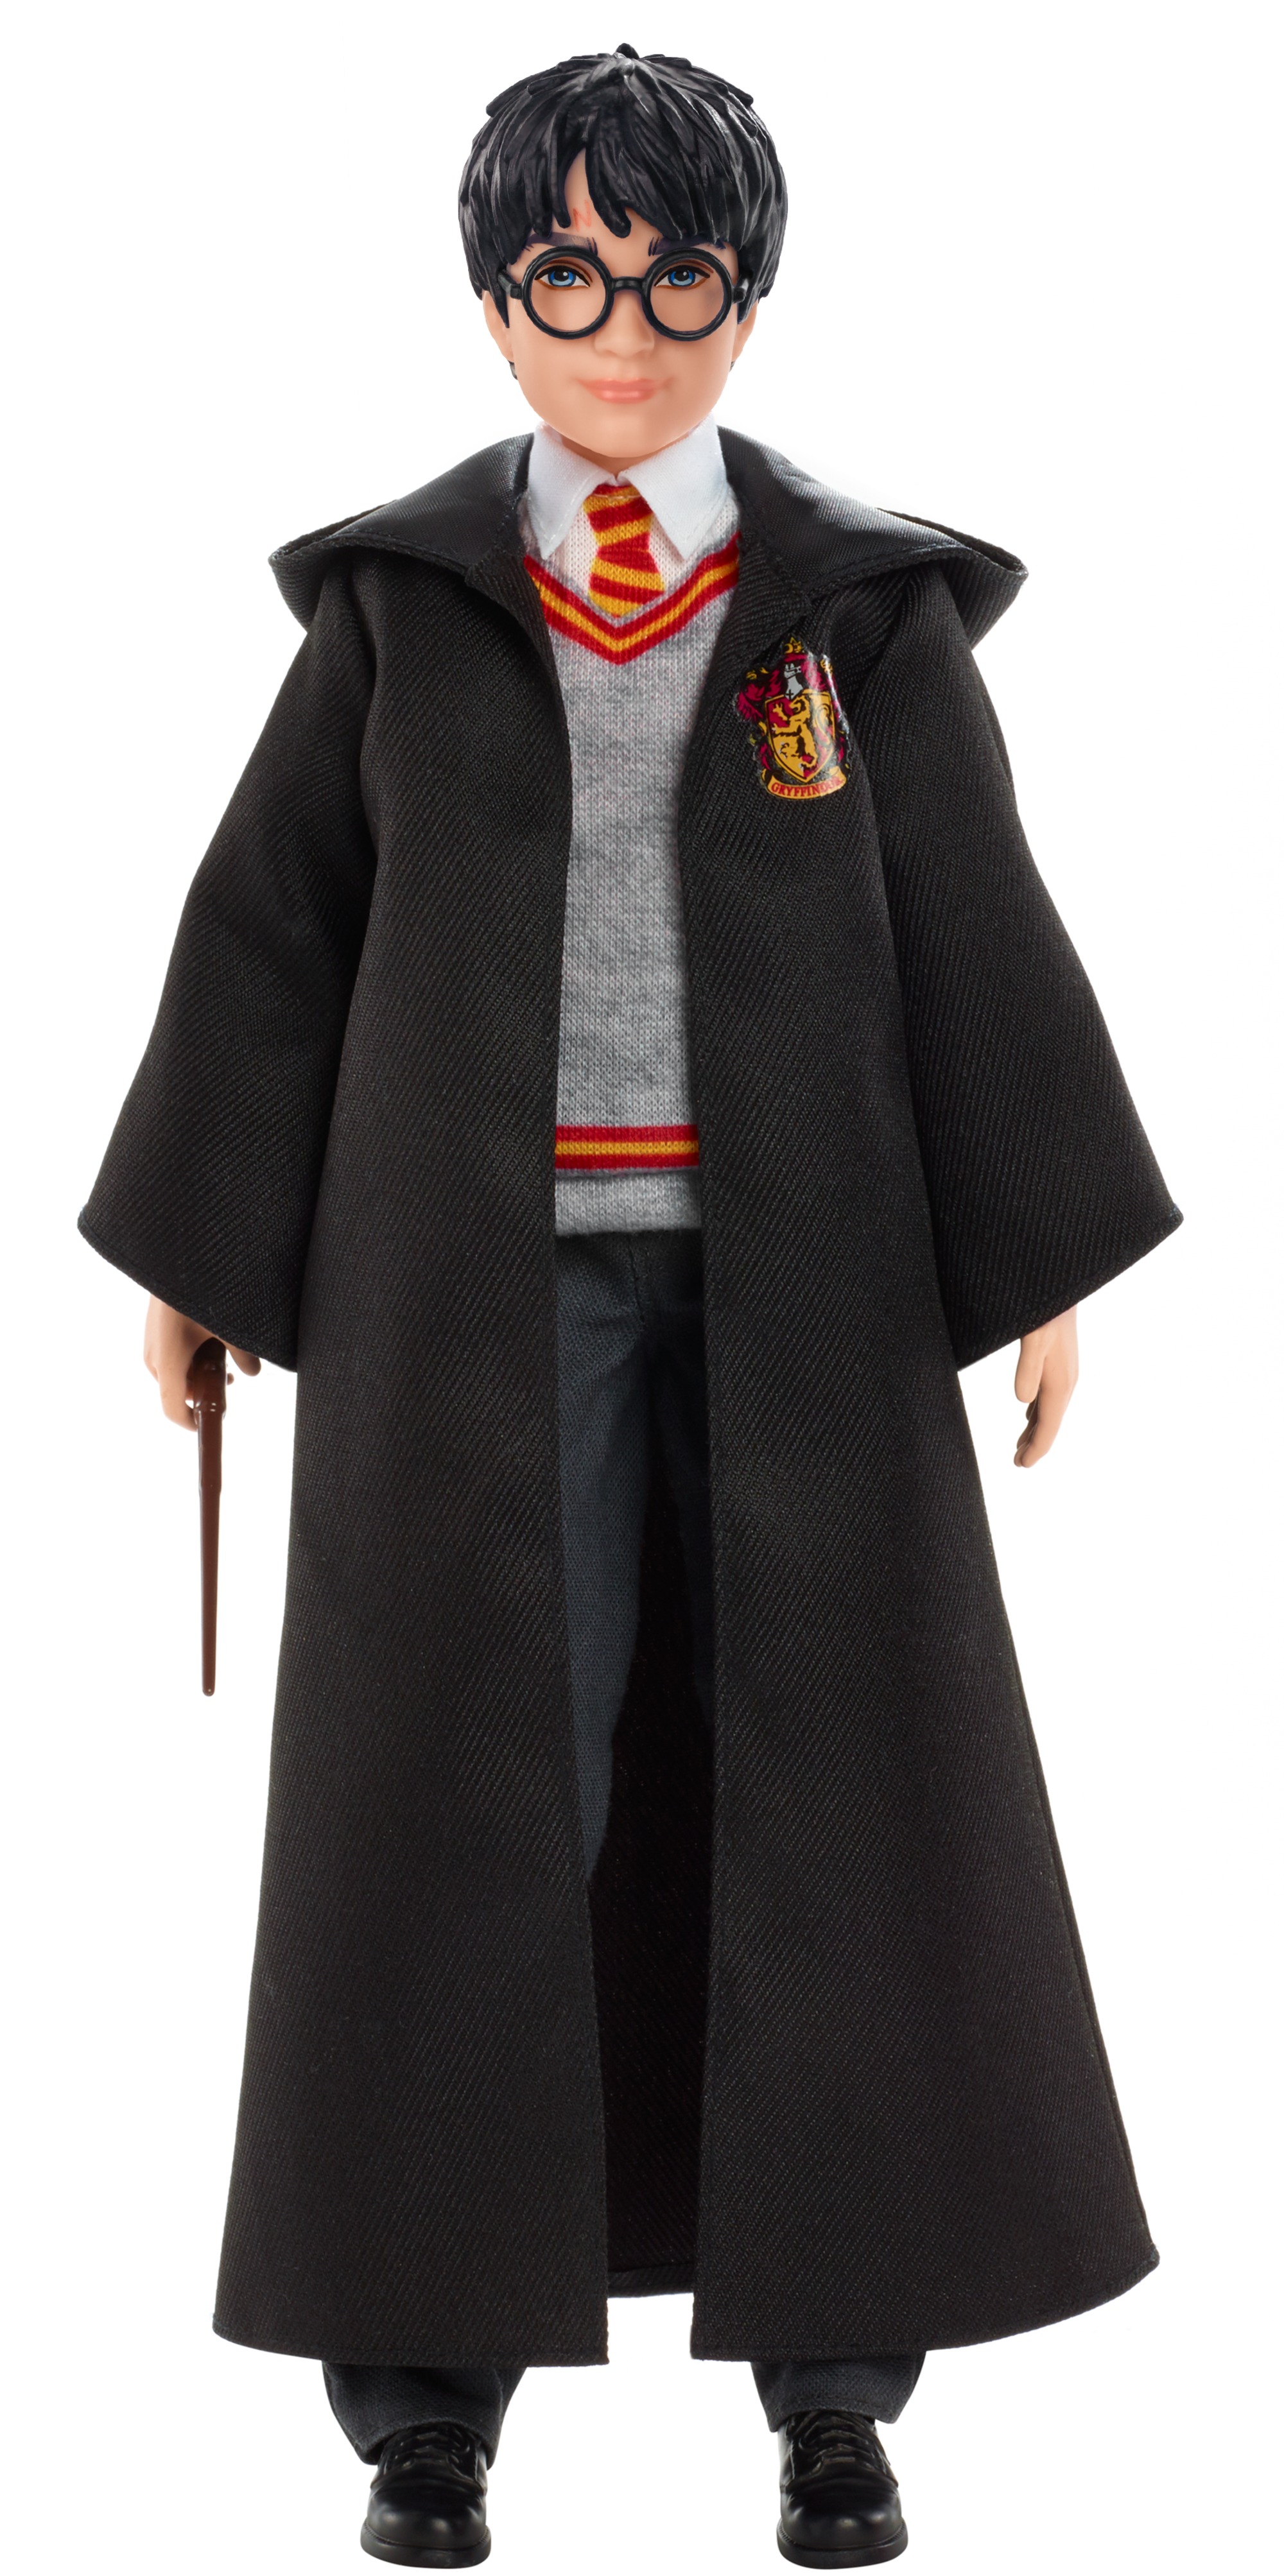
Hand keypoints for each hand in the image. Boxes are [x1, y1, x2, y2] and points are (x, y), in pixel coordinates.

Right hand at [143, 1294, 260, 1427]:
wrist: (174, 1255)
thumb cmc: (199, 1291)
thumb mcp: (228, 1325)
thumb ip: (242, 1353)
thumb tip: (253, 1373)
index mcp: (167, 1363)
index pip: (173, 1410)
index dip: (192, 1423)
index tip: (210, 1422)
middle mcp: (153, 1358)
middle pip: (177, 1393)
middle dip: (204, 1391)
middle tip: (229, 1381)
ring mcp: (151, 1345)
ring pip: (175, 1375)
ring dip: (199, 1374)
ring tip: (222, 1358)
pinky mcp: (154, 1333)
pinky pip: (171, 1358)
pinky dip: (191, 1359)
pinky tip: (210, 1341)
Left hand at [1013, 1307, 1077, 1467]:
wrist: (1060, 1287)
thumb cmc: (1045, 1312)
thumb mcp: (1034, 1338)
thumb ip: (1028, 1368)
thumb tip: (1023, 1402)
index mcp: (1060, 1382)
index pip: (1048, 1425)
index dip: (1036, 1448)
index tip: (1021, 1465)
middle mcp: (1066, 1381)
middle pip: (1049, 1422)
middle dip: (1035, 1444)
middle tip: (1017, 1463)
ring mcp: (1063, 1372)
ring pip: (1048, 1410)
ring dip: (1035, 1429)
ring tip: (1020, 1446)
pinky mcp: (1058, 1362)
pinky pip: (1047, 1396)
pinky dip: (1037, 1411)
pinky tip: (1029, 1413)